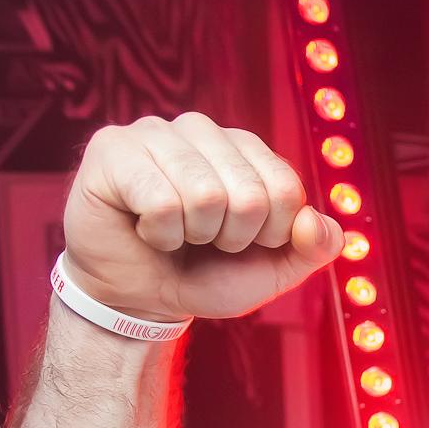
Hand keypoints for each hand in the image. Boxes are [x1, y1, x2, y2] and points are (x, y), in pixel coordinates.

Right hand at [58, 112, 344, 323]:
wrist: (140, 298)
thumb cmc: (205, 275)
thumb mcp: (274, 270)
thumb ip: (315, 247)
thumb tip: (314, 221)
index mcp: (245, 148)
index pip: (287, 190)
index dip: (268, 234)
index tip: (240, 241)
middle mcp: (202, 129)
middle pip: (249, 194)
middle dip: (230, 238)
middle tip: (201, 240)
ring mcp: (155, 132)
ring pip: (204, 195)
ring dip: (192, 235)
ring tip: (173, 233)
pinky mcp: (112, 148)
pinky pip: (160, 201)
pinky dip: (157, 233)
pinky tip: (144, 228)